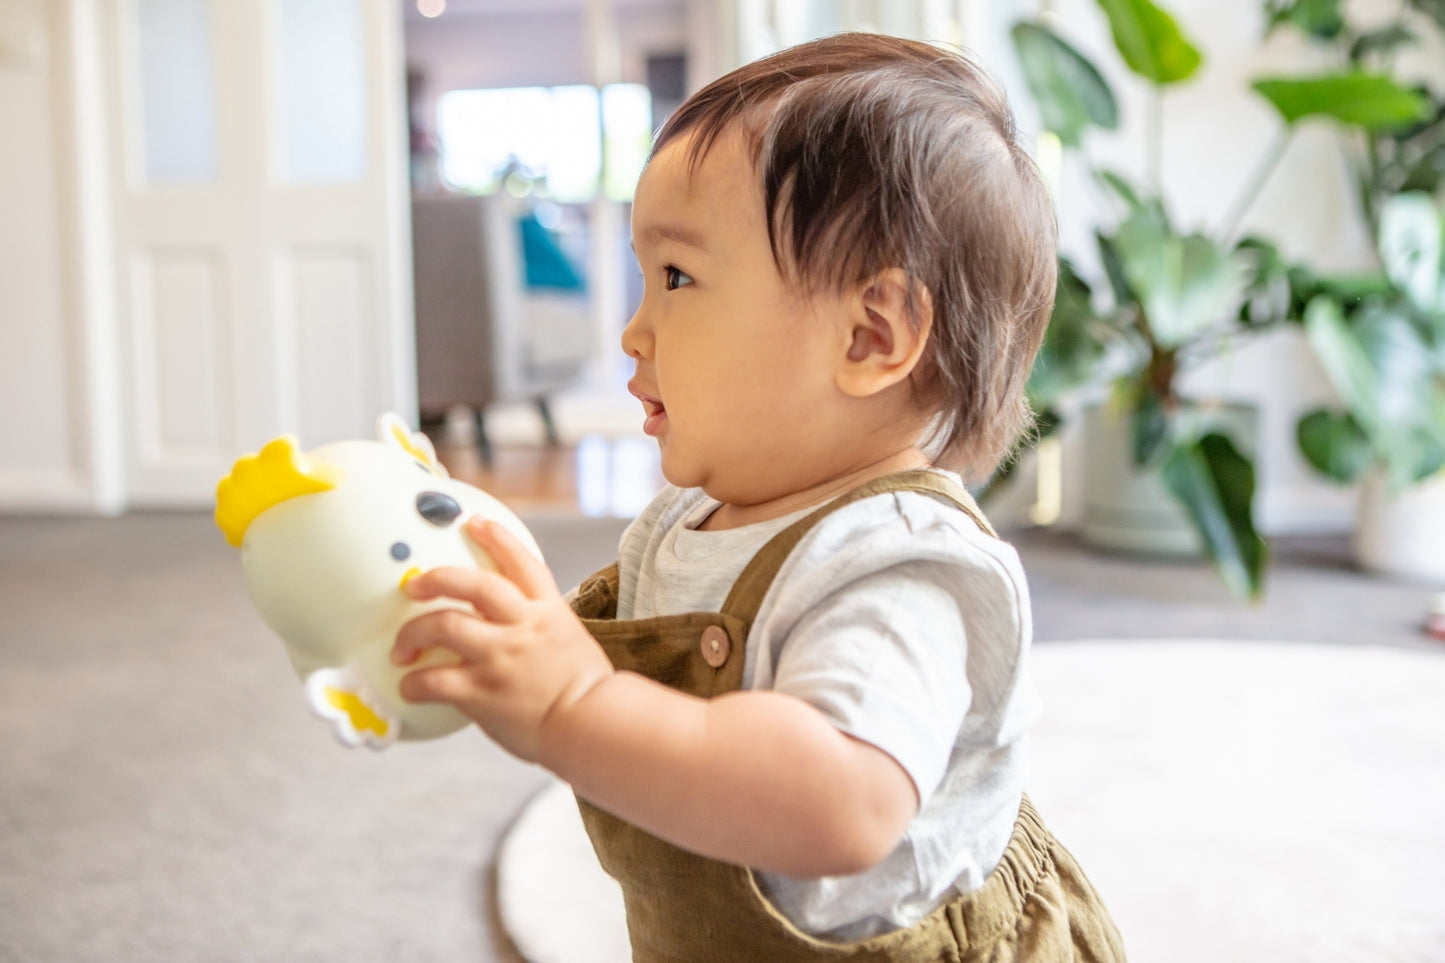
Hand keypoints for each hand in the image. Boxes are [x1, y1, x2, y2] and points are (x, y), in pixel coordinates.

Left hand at [391, 516, 612, 762]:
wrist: (593, 725)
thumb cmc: (585, 690)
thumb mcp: (570, 640)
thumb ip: (539, 627)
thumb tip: (511, 628)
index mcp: (547, 612)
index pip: (521, 562)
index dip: (496, 537)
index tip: (474, 523)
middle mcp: (521, 627)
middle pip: (473, 585)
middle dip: (437, 579)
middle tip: (413, 586)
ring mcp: (500, 658)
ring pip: (445, 626)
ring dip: (413, 633)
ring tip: (401, 647)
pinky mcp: (483, 692)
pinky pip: (435, 680)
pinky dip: (414, 683)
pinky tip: (408, 687)